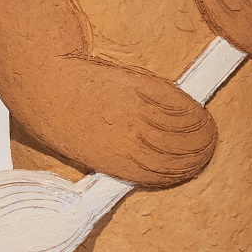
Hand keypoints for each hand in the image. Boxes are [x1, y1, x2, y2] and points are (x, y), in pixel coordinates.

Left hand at [52, 60, 218, 188]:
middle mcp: (128, 145)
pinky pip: (172, 104)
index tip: (195, 164)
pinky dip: (187, 107)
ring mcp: (134, 118)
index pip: (161, 175)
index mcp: (113, 163)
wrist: (43, 76)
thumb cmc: (53, 113)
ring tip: (207, 125)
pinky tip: (195, 105)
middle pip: (178, 156)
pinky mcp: (136, 91)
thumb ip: (109, 158)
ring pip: (180, 130)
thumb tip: (132, 163)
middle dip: (198, 151)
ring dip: (200, 129)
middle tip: (209, 143)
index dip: (183, 171)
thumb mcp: (78, 146)